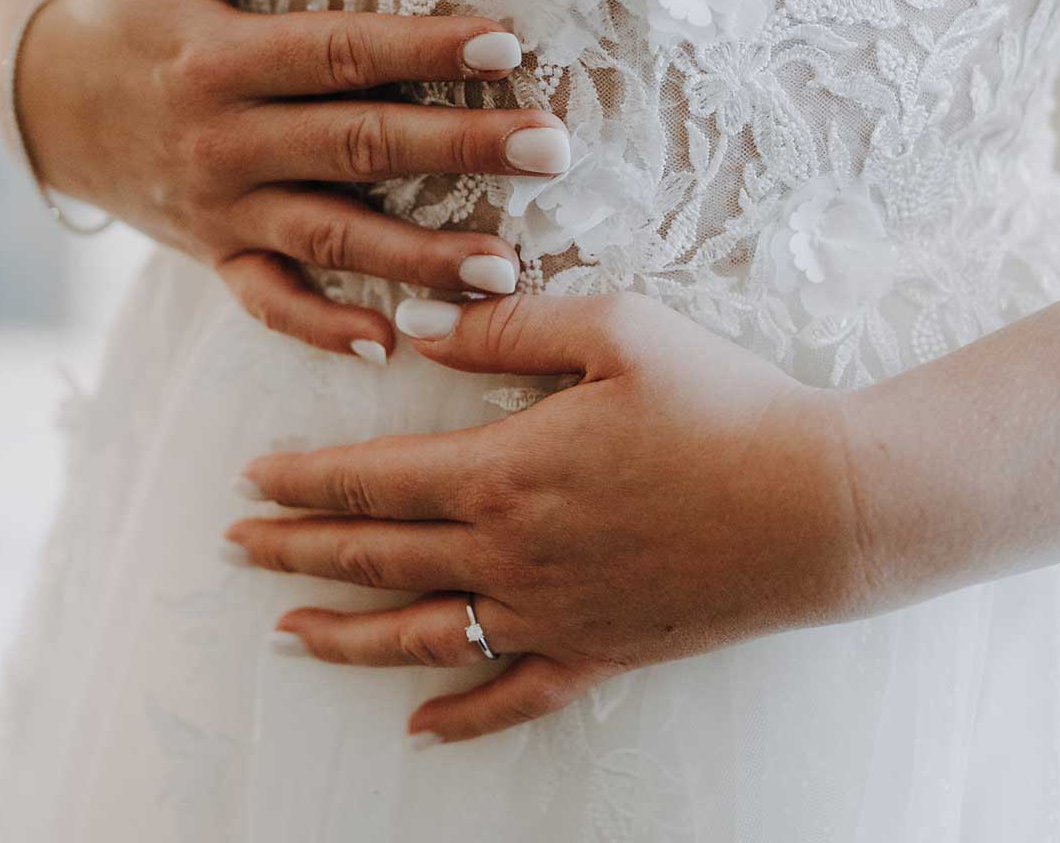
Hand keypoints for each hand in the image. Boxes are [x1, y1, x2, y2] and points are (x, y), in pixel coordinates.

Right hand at [15, 0, 571, 358]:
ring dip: (420, 256)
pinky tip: (395, 344)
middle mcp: (225, 142)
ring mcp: (222, 211)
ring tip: (507, 266)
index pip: (338, 51)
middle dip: (460, 149)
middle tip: (550, 149)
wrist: (42, 109)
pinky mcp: (215, 259)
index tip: (504, 46)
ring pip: (333, 238)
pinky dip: (326, 331)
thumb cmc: (123, 12)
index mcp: (220, 58)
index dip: (421, 49)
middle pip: (358, 145)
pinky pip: (272, 305)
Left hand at [225, 292, 878, 743]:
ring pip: (420, 635)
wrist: (820, 506)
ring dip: (344, 636)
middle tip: (239, 549)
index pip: (372, 479)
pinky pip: (513, 698)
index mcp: (504, 469)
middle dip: (297, 552)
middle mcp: (509, 553)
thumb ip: (510, 328)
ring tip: (287, 635)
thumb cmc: (724, 404)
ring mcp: (551, 614)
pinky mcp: (600, 655)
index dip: (304, 482)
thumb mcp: (618, 329)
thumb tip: (424, 330)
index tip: (252, 480)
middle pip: (376, 557)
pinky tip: (419, 730)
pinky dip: (460, 717)